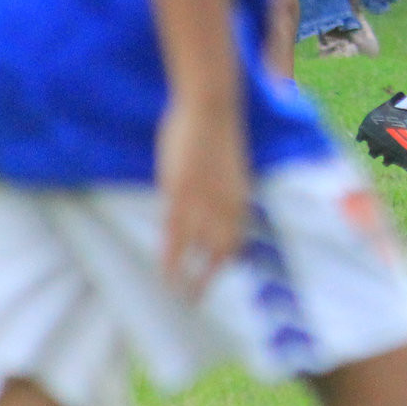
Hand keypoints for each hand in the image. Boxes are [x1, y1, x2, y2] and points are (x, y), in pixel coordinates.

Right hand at [154, 95, 248, 300]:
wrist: (211, 106)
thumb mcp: (230, 166)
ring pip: (197, 251)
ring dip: (189, 278)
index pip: (238, 240)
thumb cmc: (219, 128)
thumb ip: (225, 187)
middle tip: (197, 299)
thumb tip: (215, 200)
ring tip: (178, 295)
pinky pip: (175, 236)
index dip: (227, 261)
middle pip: (221, 254)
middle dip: (209, 279)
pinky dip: (171, 258)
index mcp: (242, 198)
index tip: (217, 276)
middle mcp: (227, 206)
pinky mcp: (179, 196)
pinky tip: (164, 272)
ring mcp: (203, 203)